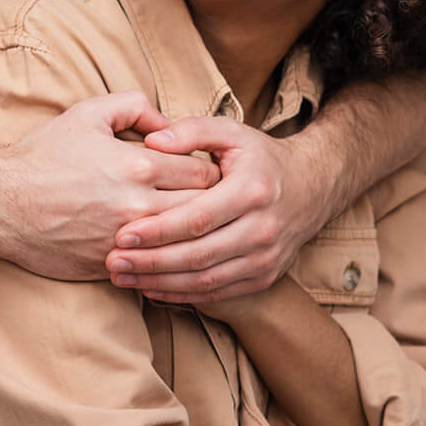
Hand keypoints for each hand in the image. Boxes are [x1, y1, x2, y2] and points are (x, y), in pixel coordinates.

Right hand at [0, 91, 220, 280]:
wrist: (0, 203)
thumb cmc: (43, 155)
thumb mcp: (88, 113)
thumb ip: (135, 106)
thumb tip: (168, 122)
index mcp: (137, 166)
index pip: (204, 173)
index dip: (208, 171)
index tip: (200, 171)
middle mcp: (136, 206)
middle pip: (202, 210)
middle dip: (208, 204)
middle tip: (203, 199)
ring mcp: (124, 241)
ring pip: (182, 242)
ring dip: (188, 233)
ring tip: (185, 223)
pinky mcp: (110, 265)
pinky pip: (154, 264)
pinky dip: (162, 256)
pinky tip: (159, 246)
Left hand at [105, 116, 335, 302]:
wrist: (312, 187)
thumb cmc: (261, 158)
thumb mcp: (232, 132)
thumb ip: (191, 131)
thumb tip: (151, 141)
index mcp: (252, 190)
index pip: (198, 218)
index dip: (158, 230)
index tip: (122, 234)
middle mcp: (263, 228)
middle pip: (198, 255)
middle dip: (151, 262)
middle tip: (113, 261)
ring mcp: (266, 257)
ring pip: (206, 280)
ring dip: (161, 282)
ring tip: (123, 277)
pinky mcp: (265, 276)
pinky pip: (218, 292)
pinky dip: (182, 294)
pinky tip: (151, 287)